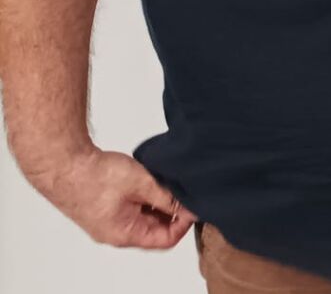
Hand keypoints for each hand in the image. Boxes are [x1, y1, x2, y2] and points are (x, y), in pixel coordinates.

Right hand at [30, 147, 195, 247]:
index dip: (184, 222)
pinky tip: (149, 180)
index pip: (166, 240)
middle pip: (155, 229)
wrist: (63, 163)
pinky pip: (131, 208)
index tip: (193, 204)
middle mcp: (115, 233)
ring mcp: (108, 221)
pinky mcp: (103, 208)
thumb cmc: (95, 176)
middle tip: (182, 190)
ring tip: (164, 182)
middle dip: (172, 211)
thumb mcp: (142, 184)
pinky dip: (144, 197)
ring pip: (144, 217)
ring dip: (158, 202)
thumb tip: (188, 205)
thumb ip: (168, 197)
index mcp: (124, 234)